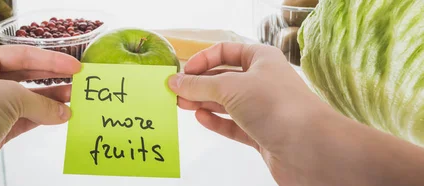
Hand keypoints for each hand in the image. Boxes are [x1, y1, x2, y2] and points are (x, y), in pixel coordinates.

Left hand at [0, 45, 79, 184]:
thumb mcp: (8, 96)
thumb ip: (40, 101)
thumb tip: (63, 111)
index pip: (20, 56)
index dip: (50, 60)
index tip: (74, 65)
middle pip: (23, 77)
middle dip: (51, 79)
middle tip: (78, 82)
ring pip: (25, 102)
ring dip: (49, 101)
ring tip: (75, 100)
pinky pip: (22, 122)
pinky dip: (41, 119)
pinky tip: (60, 118)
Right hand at [167, 42, 339, 184]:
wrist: (311, 148)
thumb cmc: (277, 106)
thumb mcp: (230, 87)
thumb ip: (199, 85)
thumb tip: (175, 82)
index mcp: (261, 59)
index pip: (226, 51)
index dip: (203, 59)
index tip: (184, 72)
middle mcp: (262, 81)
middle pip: (223, 78)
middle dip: (199, 84)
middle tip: (175, 92)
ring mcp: (262, 109)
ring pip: (226, 103)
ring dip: (203, 103)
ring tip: (180, 105)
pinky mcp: (261, 134)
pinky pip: (233, 125)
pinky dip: (216, 122)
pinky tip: (200, 118)